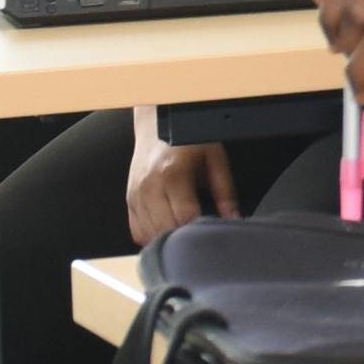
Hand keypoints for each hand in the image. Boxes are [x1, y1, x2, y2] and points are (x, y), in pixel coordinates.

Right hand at [121, 119, 224, 251]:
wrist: (156, 124)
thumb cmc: (187, 140)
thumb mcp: (214, 158)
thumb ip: (225, 190)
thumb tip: (234, 218)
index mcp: (172, 173)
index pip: (185, 216)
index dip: (200, 230)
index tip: (213, 234)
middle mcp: (149, 186)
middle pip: (165, 229)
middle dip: (184, 239)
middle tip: (201, 238)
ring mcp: (135, 194)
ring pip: (149, 234)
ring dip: (168, 239)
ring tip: (185, 236)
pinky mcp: (129, 200)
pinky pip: (137, 231)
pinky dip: (152, 237)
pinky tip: (167, 232)